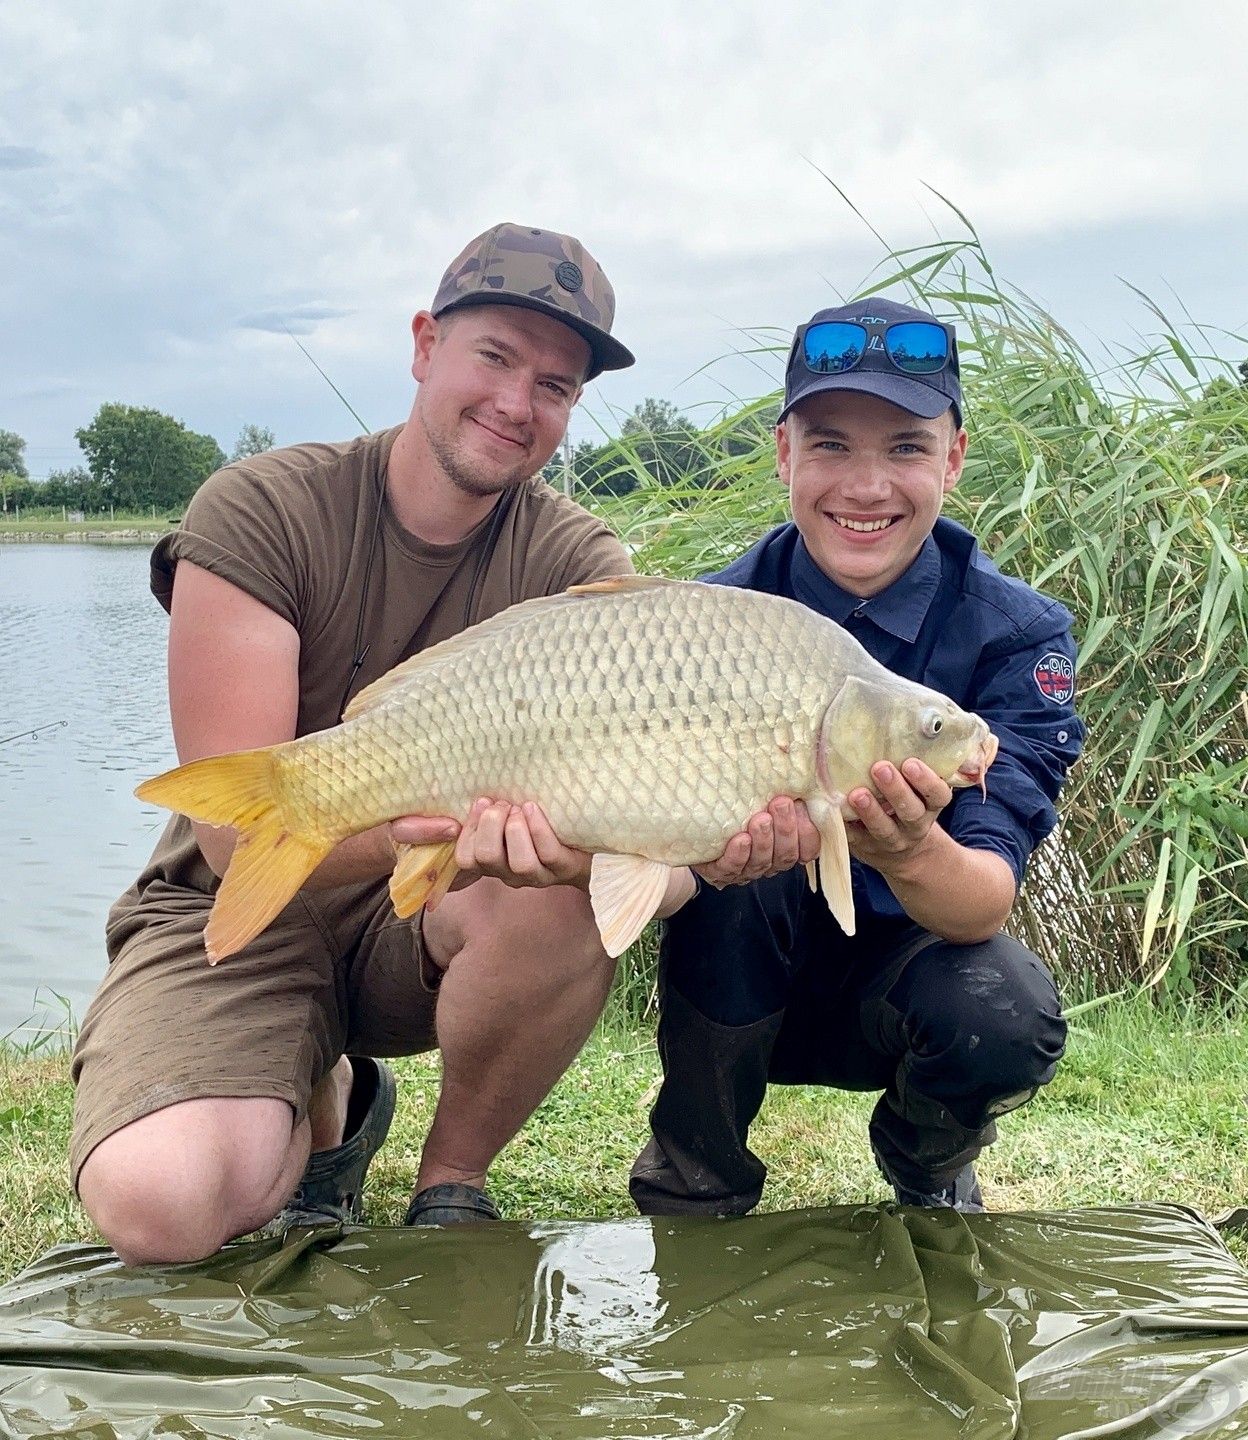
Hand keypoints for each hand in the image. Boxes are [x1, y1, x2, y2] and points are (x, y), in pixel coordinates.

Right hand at [389, 798, 591, 893]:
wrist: (590, 841)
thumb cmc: (538, 822)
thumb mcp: (502, 815)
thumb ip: (479, 811)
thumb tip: (453, 803)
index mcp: (492, 862)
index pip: (465, 859)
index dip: (467, 831)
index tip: (480, 802)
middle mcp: (511, 873)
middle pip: (486, 859)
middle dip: (489, 825)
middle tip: (501, 804)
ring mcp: (539, 874)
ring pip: (519, 863)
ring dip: (515, 829)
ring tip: (519, 808)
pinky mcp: (565, 868)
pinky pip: (548, 854)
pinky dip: (538, 828)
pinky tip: (533, 808)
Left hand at [693, 796, 820, 888]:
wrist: (699, 822)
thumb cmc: (742, 806)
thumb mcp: (766, 797)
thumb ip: (789, 792)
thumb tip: (805, 769)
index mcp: (787, 846)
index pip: (809, 848)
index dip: (809, 833)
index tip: (803, 808)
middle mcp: (771, 861)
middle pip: (786, 855)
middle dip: (785, 829)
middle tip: (781, 804)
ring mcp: (746, 869)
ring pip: (762, 862)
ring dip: (763, 841)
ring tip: (760, 819)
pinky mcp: (720, 871)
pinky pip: (732, 868)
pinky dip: (738, 855)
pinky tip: (740, 839)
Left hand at [844, 759, 952, 874]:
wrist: (903, 852)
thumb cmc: (907, 803)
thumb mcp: (918, 790)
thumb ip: (911, 769)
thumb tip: (895, 731)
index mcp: (930, 806)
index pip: (938, 795)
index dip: (927, 781)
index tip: (910, 763)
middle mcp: (915, 825)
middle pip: (911, 812)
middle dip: (896, 790)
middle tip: (880, 768)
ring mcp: (892, 840)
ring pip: (884, 829)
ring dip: (870, 811)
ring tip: (857, 794)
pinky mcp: (867, 847)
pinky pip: (856, 839)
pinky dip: (846, 826)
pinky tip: (836, 810)